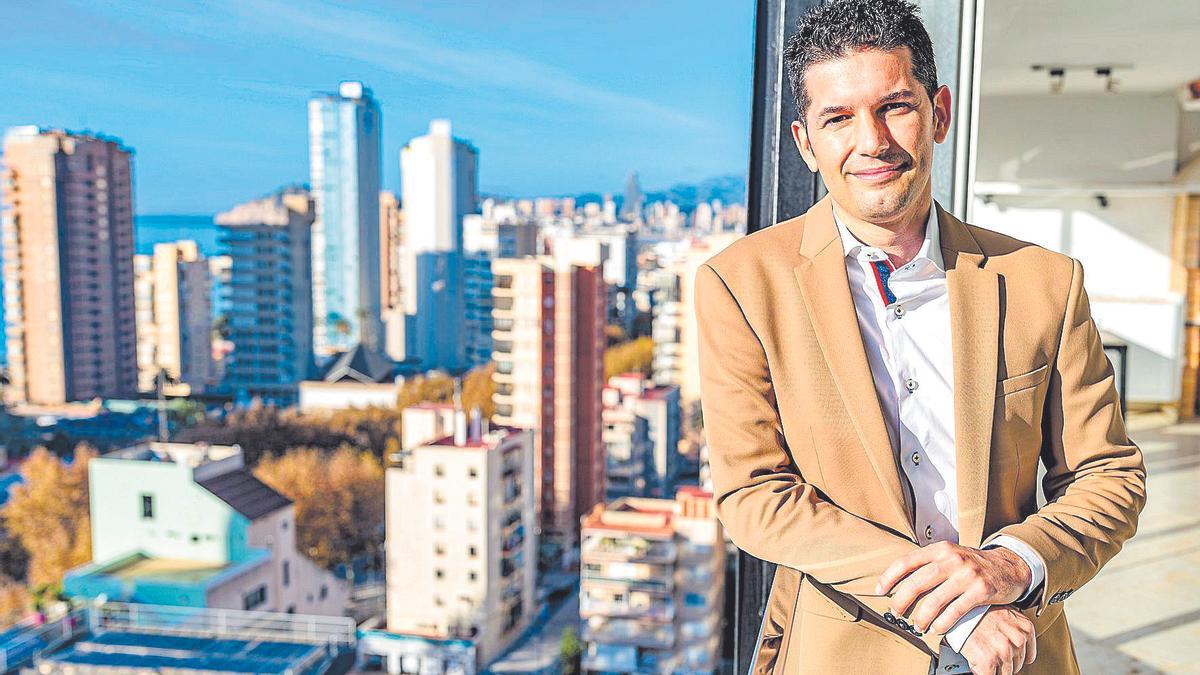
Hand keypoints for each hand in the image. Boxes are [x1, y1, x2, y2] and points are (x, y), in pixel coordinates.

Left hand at [876, 541, 1031, 633]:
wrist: (1009, 566)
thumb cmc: (972, 564)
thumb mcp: (950, 555)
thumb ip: (928, 564)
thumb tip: (898, 582)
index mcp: (940, 549)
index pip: (906, 561)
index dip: (889, 576)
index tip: (880, 590)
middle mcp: (952, 559)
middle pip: (917, 582)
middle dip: (902, 600)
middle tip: (896, 611)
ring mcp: (967, 574)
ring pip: (935, 599)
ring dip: (922, 616)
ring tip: (918, 625)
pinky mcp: (981, 590)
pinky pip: (956, 610)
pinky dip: (943, 622)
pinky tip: (937, 629)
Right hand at [960, 606, 1036, 673]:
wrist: (956, 606)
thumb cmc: (975, 607)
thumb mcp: (1003, 612)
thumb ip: (1013, 629)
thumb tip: (1014, 644)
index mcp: (1025, 628)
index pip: (1027, 657)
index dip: (1013, 657)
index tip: (1004, 654)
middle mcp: (1017, 640)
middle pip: (1016, 665)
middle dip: (1002, 661)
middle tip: (988, 650)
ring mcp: (1003, 651)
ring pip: (1005, 673)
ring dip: (993, 667)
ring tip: (981, 653)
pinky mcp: (988, 661)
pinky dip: (982, 672)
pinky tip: (976, 661)